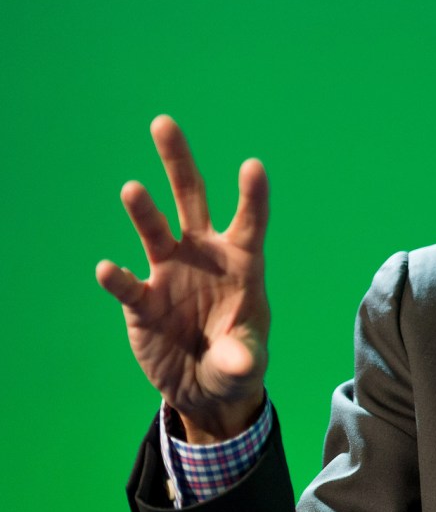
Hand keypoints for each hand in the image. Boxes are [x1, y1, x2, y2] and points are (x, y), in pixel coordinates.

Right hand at [97, 115, 270, 441]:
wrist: (204, 387)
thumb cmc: (237, 362)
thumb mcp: (246, 364)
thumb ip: (243, 358)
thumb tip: (242, 362)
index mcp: (242, 261)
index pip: (250, 220)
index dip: (252, 195)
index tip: (253, 166)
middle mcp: (203, 256)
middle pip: (192, 200)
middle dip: (179, 162)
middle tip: (164, 123)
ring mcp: (170, 273)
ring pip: (155, 231)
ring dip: (144, 211)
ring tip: (133, 189)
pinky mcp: (142, 301)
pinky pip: (126, 285)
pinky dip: (116, 278)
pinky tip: (106, 270)